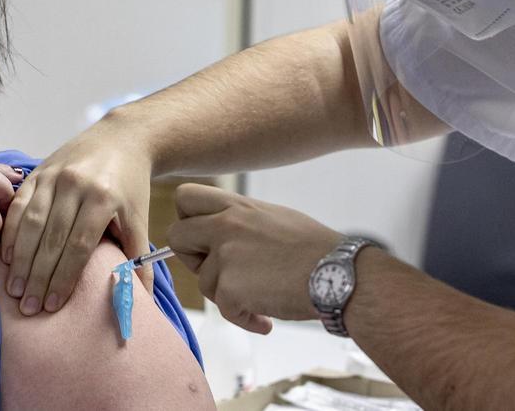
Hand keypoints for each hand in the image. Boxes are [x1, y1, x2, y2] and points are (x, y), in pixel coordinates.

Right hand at [0, 114, 154, 315]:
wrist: (122, 137)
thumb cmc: (131, 184)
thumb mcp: (139, 217)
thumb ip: (137, 257)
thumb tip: (142, 298)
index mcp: (103, 197)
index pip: (78, 246)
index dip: (63, 278)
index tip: (53, 305)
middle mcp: (75, 184)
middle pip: (51, 239)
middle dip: (38, 277)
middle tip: (28, 308)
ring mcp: (53, 175)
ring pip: (30, 223)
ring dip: (20, 259)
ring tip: (14, 290)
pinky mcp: (38, 170)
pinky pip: (19, 204)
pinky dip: (10, 231)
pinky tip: (6, 256)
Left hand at [166, 183, 342, 333]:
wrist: (339, 275)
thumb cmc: (316, 250)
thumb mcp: (274, 218)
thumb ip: (241, 222)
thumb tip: (218, 236)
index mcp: (238, 205)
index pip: (185, 197)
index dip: (186, 219)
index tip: (202, 237)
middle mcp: (226, 225)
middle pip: (175, 236)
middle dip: (191, 258)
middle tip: (218, 271)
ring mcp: (226, 255)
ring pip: (203, 281)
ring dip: (227, 295)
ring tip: (261, 298)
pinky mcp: (230, 287)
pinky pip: (224, 309)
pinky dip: (244, 318)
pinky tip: (267, 318)